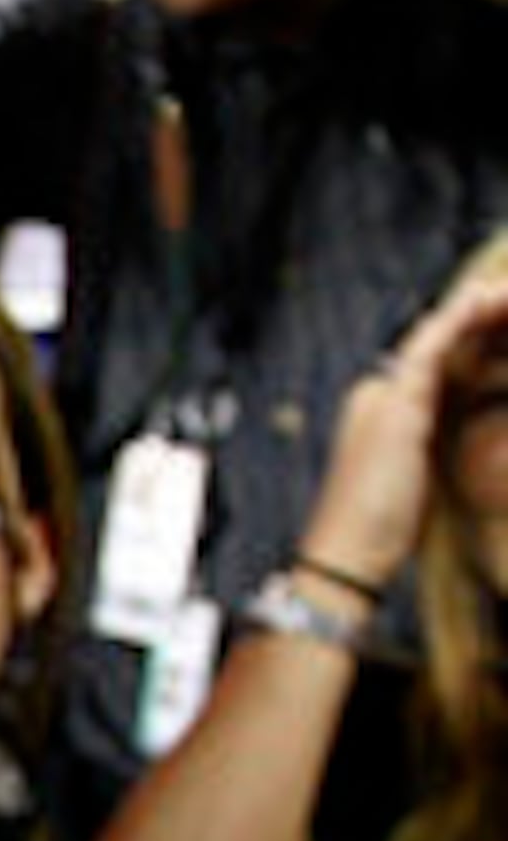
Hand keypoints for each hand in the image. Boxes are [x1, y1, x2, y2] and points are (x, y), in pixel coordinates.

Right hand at [300, 268, 507, 599]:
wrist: (349, 551)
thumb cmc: (381, 526)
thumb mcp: (415, 478)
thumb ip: (430, 445)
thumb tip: (441, 439)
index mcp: (385, 412)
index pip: (433, 363)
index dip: (468, 338)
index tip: (501, 321)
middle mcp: (378, 395)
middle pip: (433, 345)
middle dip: (472, 318)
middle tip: (506, 294)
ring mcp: (383, 397)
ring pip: (432, 339)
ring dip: (469, 309)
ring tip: (501, 289)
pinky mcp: (395, 405)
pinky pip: (429, 349)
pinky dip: (454, 321)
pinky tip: (480, 301)